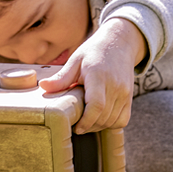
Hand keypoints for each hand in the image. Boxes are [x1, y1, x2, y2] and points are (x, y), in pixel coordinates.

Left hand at [39, 18, 146, 133]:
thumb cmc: (94, 52)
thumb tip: (42, 86)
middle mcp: (115, 86)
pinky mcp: (129, 97)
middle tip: (77, 126)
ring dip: (99, 126)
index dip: (86, 121)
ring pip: (113, 121)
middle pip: (104, 116)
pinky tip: (100, 119)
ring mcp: (125, 93)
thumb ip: (61, 77)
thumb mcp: (75, 60)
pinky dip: (111, 124)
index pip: (97, 105)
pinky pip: (123, 119)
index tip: (76, 128)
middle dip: (89, 126)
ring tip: (87, 123)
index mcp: (98, 76)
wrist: (119, 43)